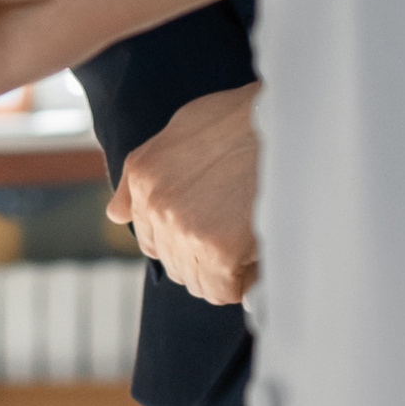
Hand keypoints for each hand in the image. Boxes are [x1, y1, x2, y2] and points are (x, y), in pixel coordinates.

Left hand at [108, 84, 259, 305]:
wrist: (288, 115)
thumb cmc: (240, 118)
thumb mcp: (175, 131)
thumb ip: (141, 177)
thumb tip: (116, 215)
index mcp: (144, 177)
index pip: (152, 242)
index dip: (185, 244)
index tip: (213, 235)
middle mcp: (157, 206)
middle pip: (173, 264)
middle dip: (203, 259)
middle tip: (237, 239)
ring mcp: (184, 229)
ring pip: (195, 281)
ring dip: (222, 273)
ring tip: (249, 245)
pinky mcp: (218, 248)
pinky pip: (223, 290)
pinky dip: (241, 284)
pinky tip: (257, 261)